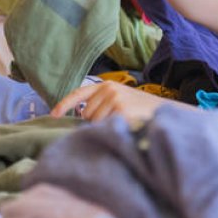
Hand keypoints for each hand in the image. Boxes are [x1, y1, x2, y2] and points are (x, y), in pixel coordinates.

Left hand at [51, 81, 174, 122]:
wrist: (164, 112)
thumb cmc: (140, 109)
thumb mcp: (120, 98)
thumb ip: (101, 103)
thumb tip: (79, 117)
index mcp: (106, 85)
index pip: (79, 93)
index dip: (64, 105)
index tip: (53, 115)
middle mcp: (108, 90)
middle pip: (86, 114)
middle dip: (94, 122)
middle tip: (114, 123)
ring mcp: (114, 101)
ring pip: (94, 123)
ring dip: (104, 128)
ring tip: (122, 125)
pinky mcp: (121, 112)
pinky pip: (105, 128)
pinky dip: (110, 132)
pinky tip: (123, 129)